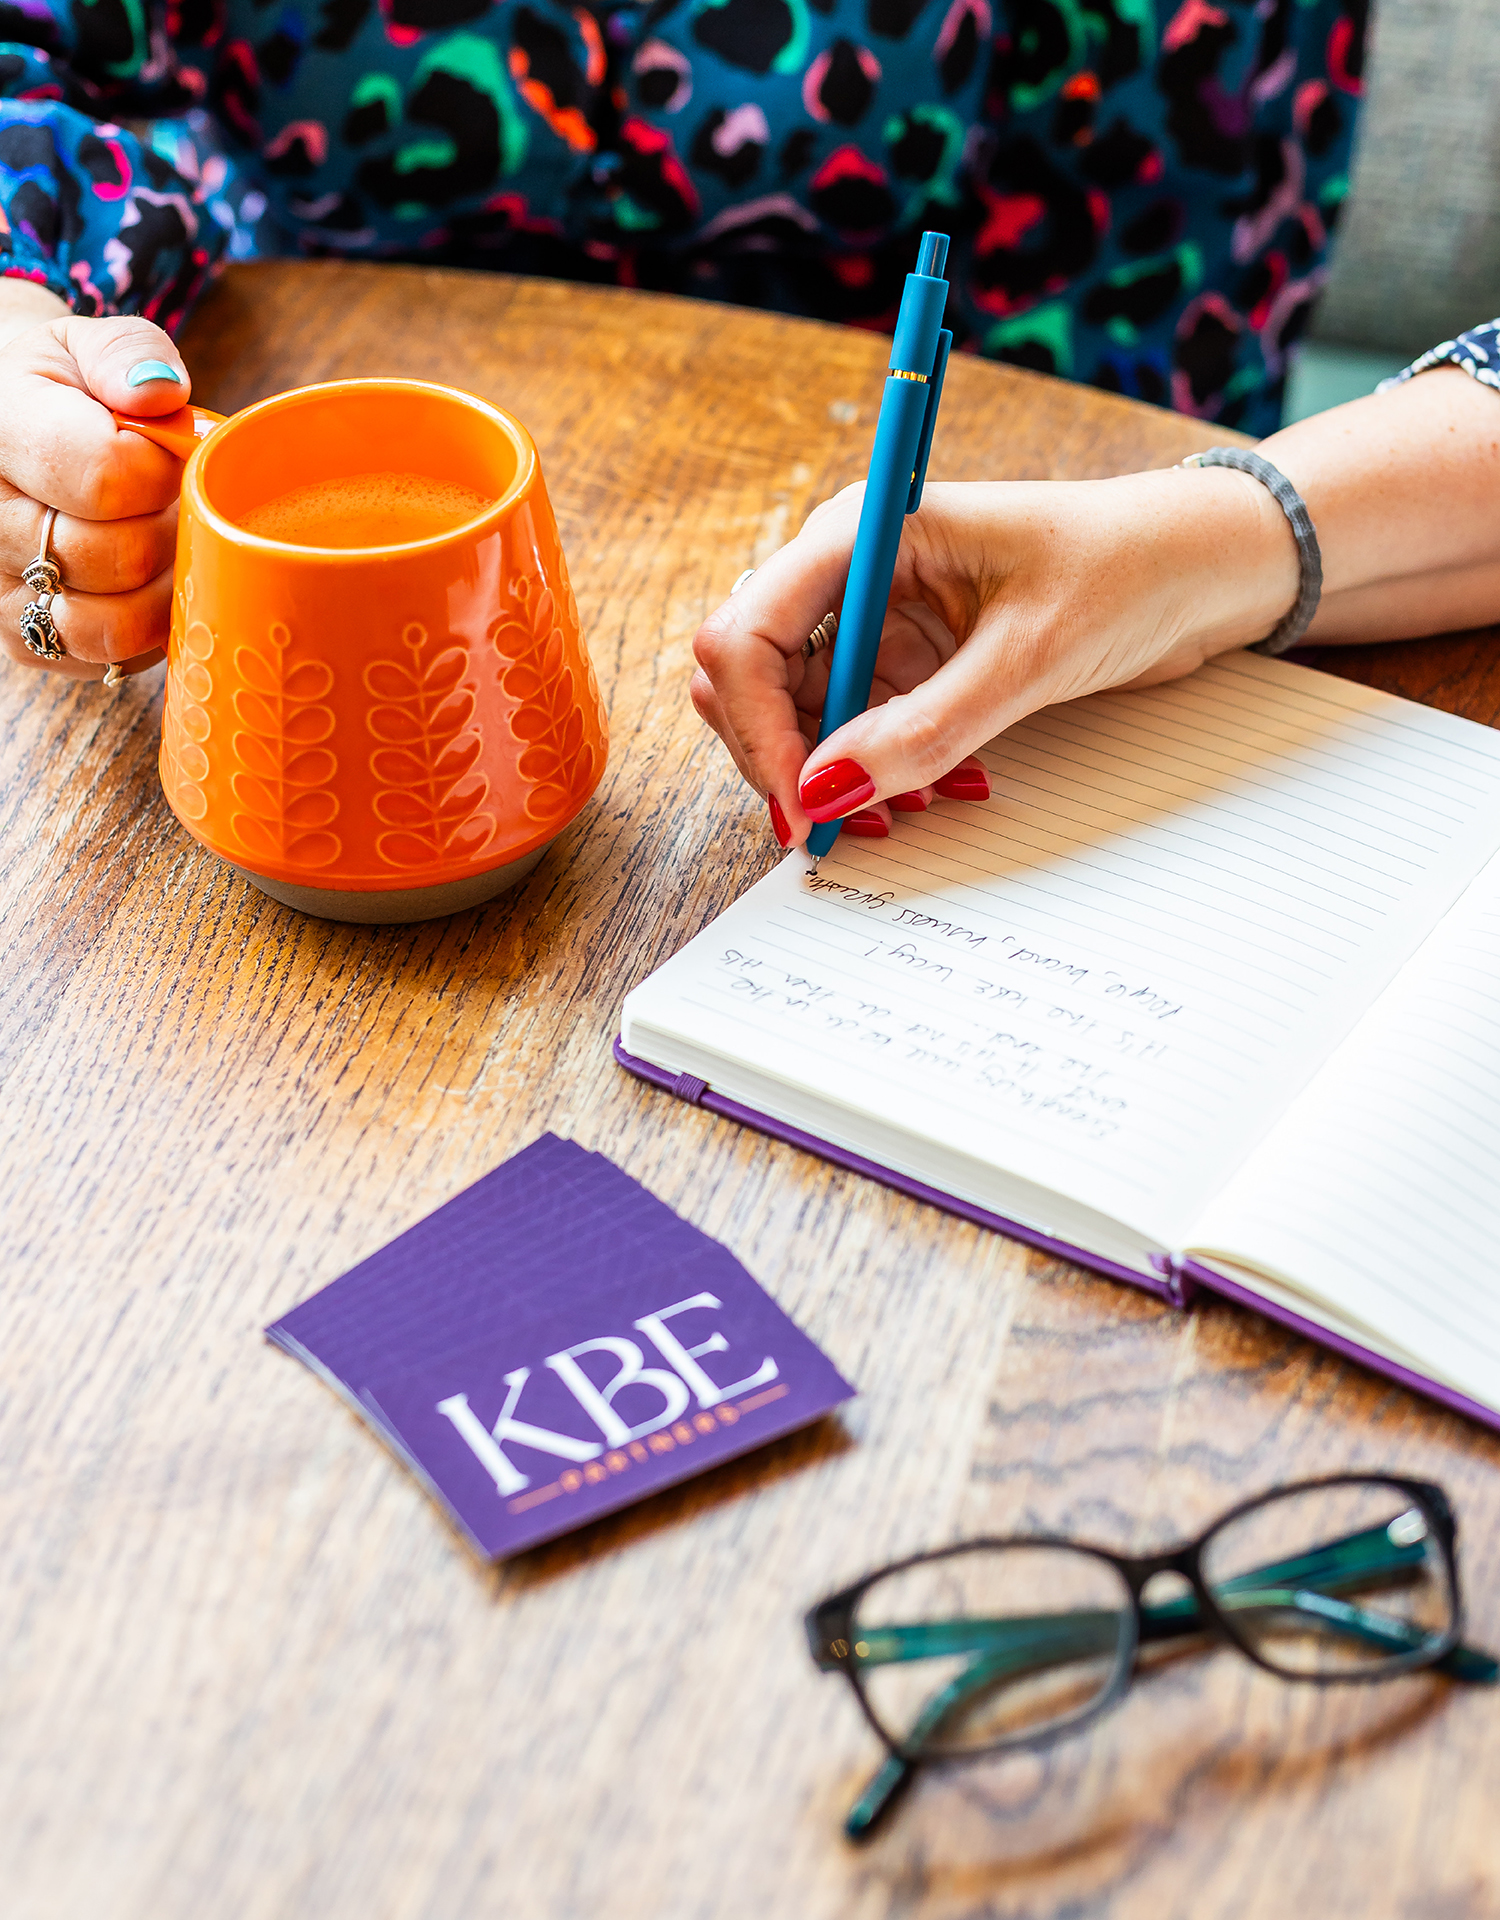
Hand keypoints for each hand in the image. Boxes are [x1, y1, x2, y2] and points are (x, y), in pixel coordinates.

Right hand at [0, 294, 191, 681]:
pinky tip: (139, 580)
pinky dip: (145, 626)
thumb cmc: (66, 391)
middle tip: (169, 500)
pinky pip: (109, 656)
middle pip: (119, 557)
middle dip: (168, 529)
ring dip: (164, 588)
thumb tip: (159, 391)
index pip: (105, 478)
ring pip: (115, 622)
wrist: (14, 432)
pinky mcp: (23, 639)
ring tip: (159, 540)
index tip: (166, 453)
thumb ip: (128, 356)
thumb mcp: (89, 347)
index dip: (163, 471)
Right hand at [691, 469, 1299, 847]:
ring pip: (796, 715)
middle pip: (752, 678)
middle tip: (845, 826)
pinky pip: (852, 731)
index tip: (805, 805)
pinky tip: (940, 792)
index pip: (749, 632)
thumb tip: (828, 792)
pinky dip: (877, 774)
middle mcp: (850, 571)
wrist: (1201, 568)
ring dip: (834, 776)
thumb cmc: (1127, 569)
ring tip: (911, 812)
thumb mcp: (1031, 655)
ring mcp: (873, 619)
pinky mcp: (904, 661)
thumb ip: (926, 728)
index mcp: (863, 533)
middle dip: (786, 759)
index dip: (758, 726)